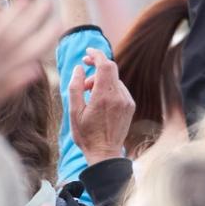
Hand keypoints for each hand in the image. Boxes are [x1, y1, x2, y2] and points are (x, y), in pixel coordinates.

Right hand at [68, 46, 135, 163]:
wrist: (105, 153)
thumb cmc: (86, 135)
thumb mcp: (74, 112)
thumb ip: (75, 87)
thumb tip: (79, 67)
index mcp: (104, 97)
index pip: (105, 65)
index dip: (97, 54)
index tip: (88, 52)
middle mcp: (119, 96)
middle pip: (110, 69)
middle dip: (96, 67)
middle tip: (83, 74)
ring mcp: (127, 101)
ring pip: (114, 79)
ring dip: (100, 80)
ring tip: (89, 94)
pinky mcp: (130, 106)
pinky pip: (119, 88)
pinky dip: (109, 88)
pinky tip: (99, 101)